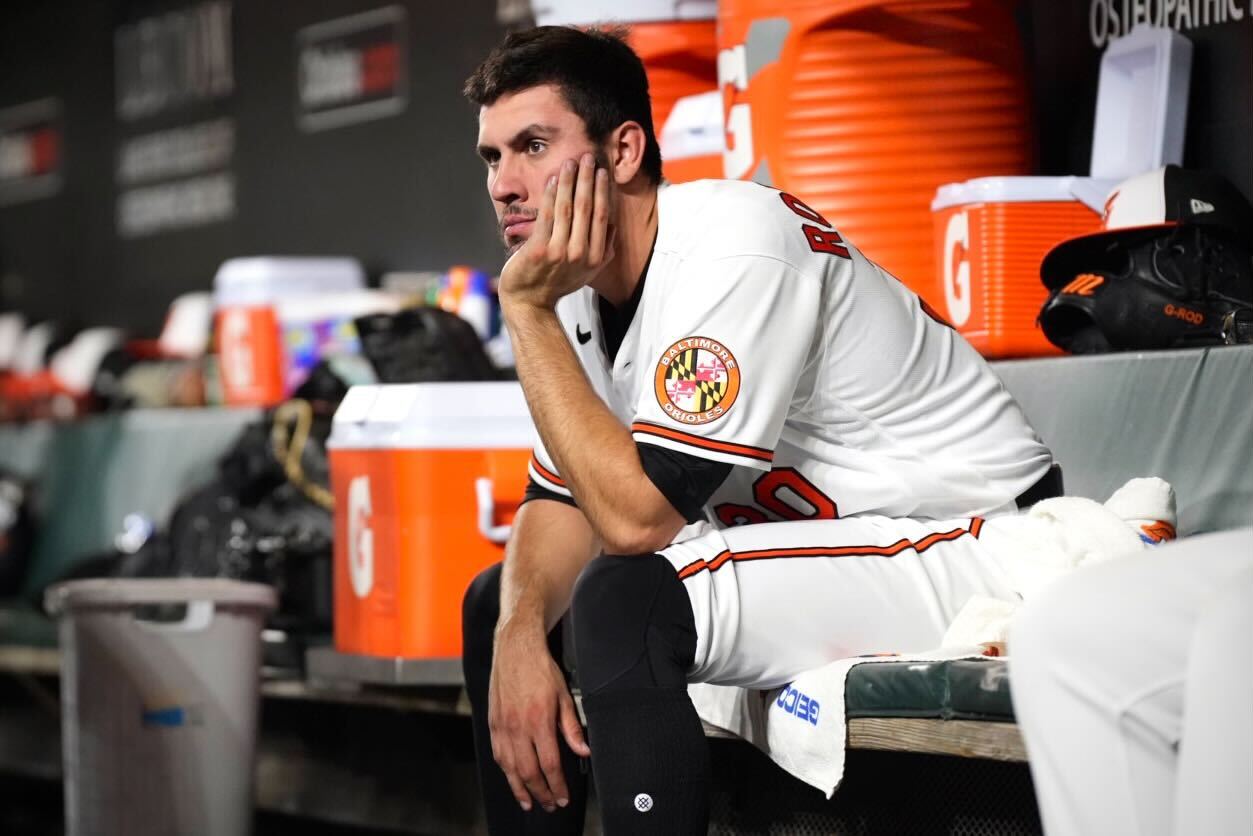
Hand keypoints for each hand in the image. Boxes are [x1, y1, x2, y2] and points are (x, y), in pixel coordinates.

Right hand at [488, 621, 590, 811]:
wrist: (515, 648)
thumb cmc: (540, 669)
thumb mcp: (564, 696)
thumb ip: (572, 728)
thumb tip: (583, 750)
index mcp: (538, 721)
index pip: (549, 765)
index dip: (557, 786)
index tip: (563, 797)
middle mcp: (518, 727)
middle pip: (528, 772)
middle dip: (541, 793)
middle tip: (549, 804)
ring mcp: (502, 726)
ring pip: (509, 768)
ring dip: (520, 789)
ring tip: (529, 801)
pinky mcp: (493, 722)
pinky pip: (498, 754)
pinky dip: (506, 771)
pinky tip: (513, 777)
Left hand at [499, 152, 613, 311]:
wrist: (529, 302)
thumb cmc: (556, 282)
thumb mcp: (588, 270)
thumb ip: (603, 249)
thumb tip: (612, 224)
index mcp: (596, 257)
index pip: (602, 216)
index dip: (602, 191)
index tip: (601, 171)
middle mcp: (581, 254)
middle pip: (587, 208)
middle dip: (588, 179)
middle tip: (588, 157)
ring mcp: (560, 253)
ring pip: (567, 208)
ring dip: (570, 181)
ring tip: (571, 162)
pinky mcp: (540, 250)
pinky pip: (548, 216)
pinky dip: (552, 195)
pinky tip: (553, 179)